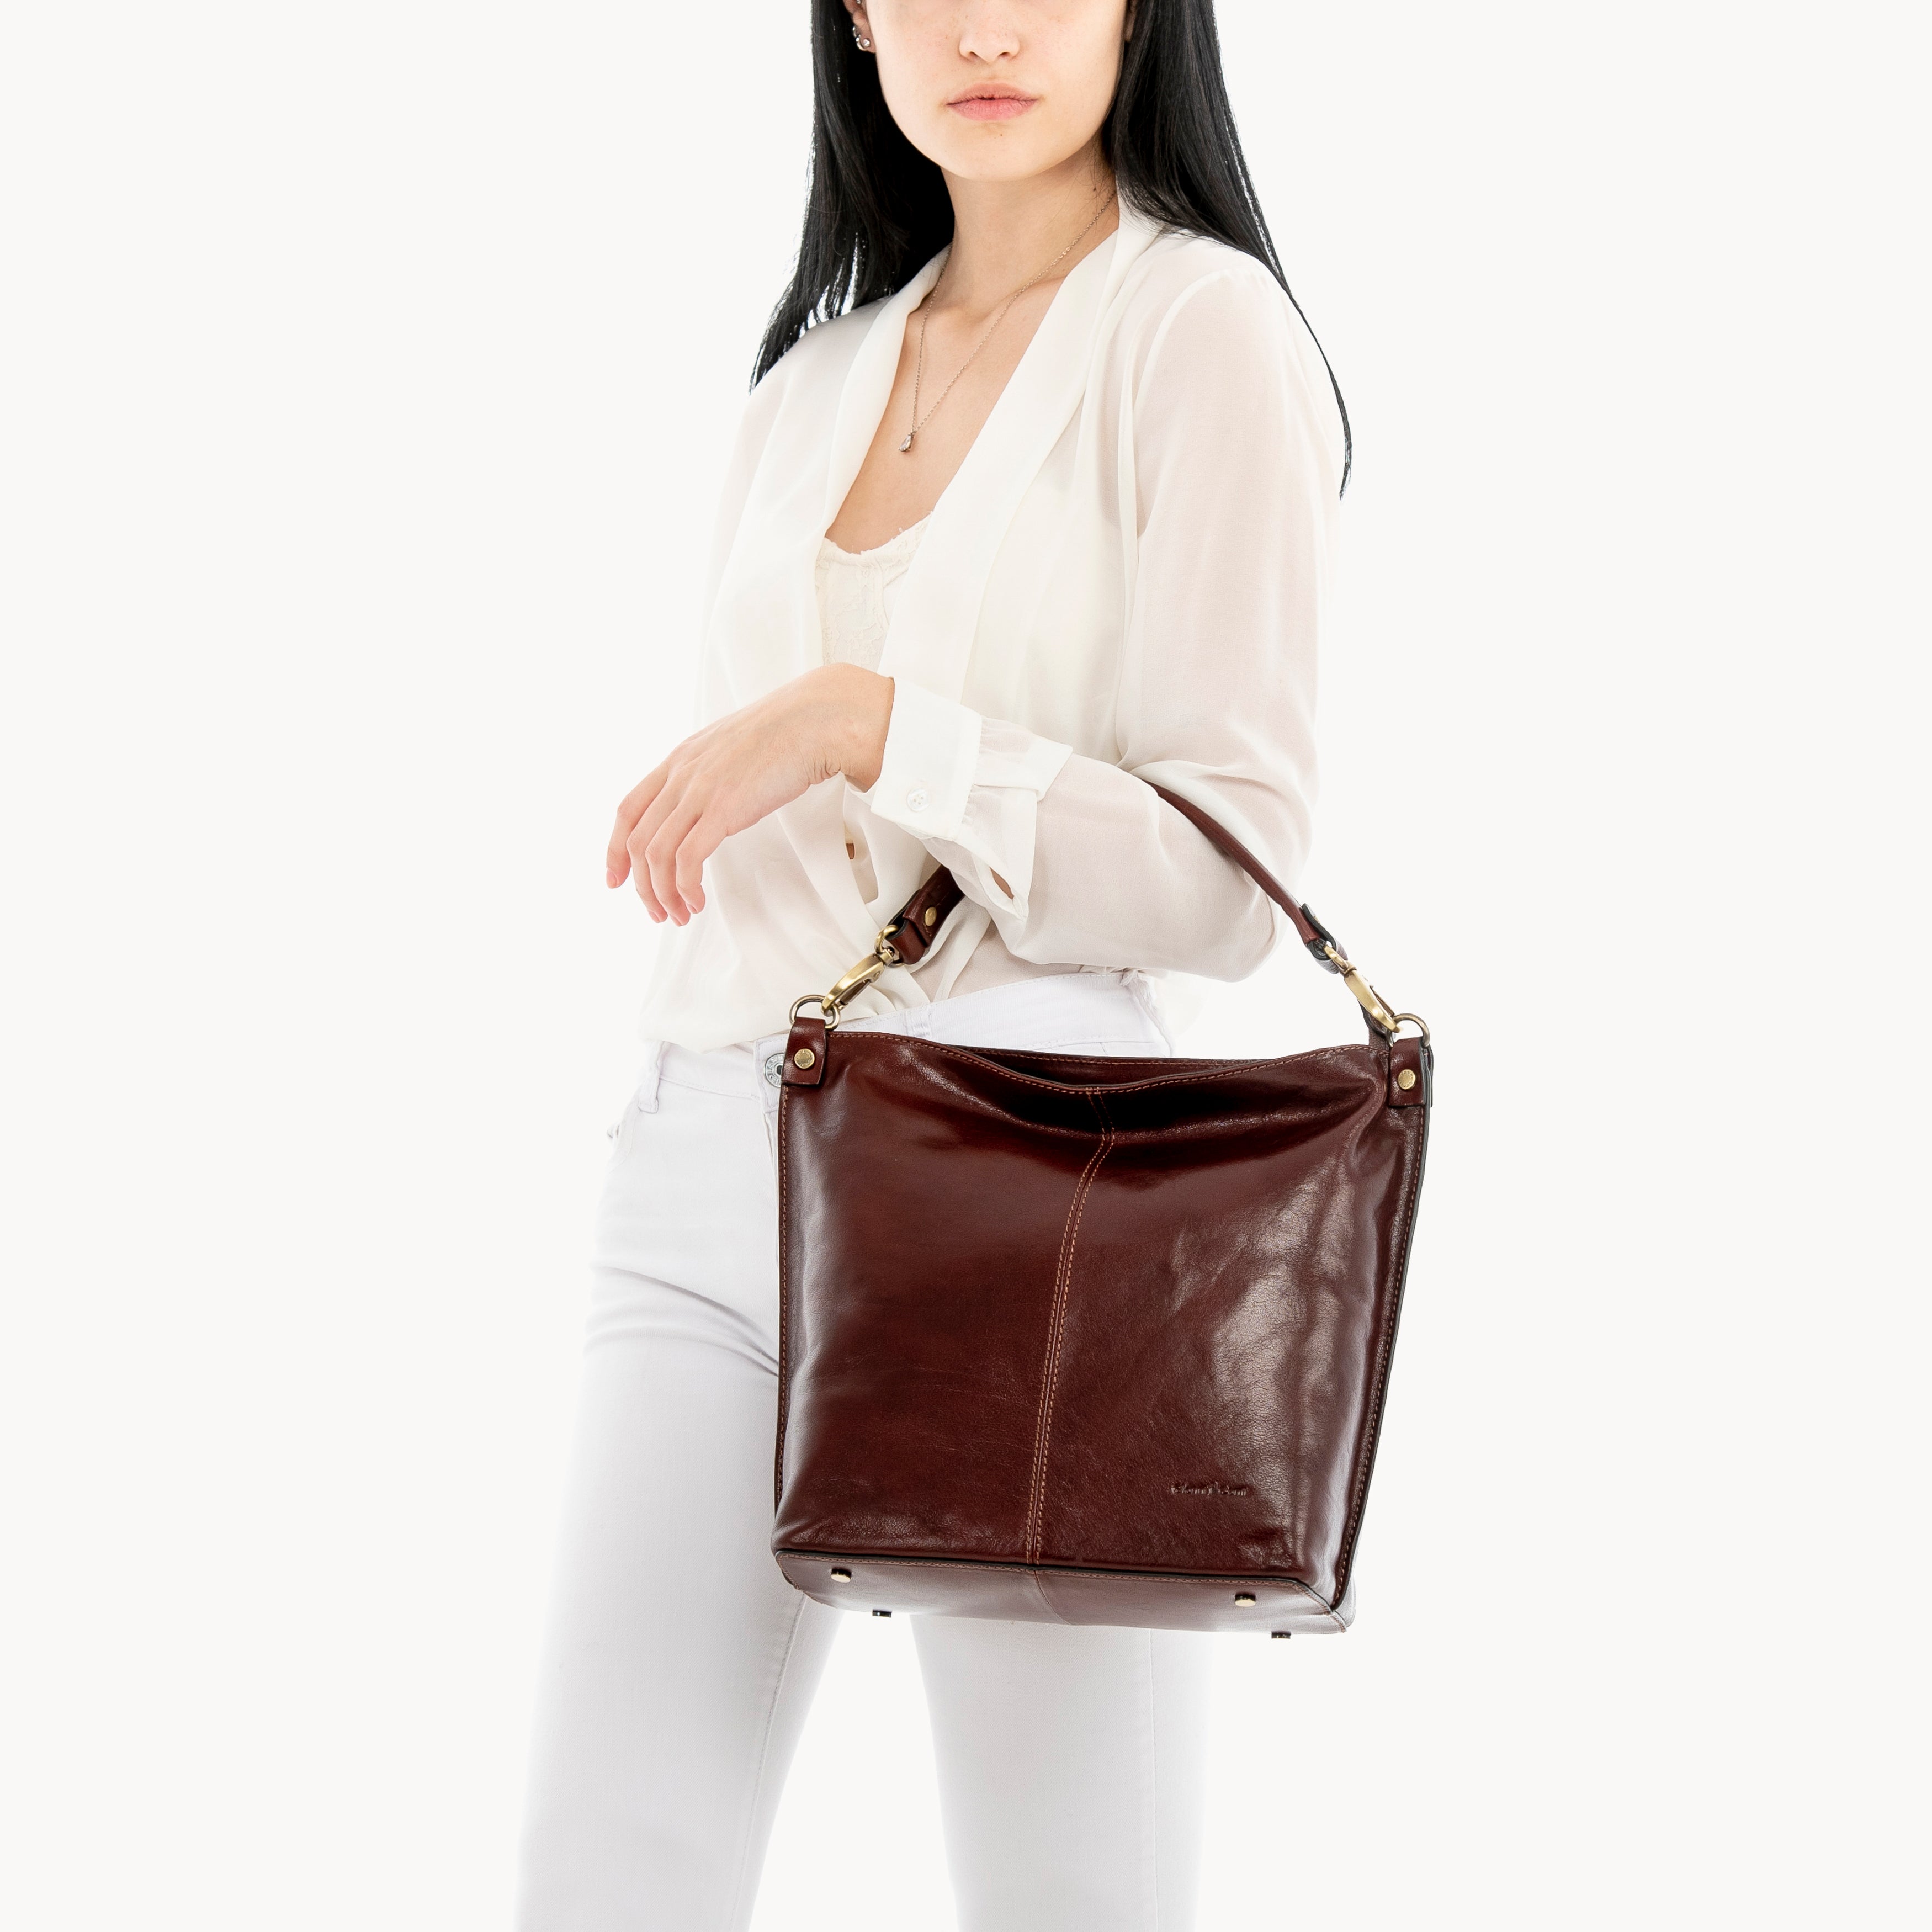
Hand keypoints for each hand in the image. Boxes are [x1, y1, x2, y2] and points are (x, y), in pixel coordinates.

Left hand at [606, 664, 894, 923]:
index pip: (628, 810)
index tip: (616, 879)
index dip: (614, 849)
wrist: (814, 720)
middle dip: (642, 886)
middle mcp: (680, 775)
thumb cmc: (785, 735)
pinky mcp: (725, 807)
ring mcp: (699, 791)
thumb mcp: (729, 750)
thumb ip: (709, 774)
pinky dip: (686, 887)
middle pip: (637, 841)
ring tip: (680, 914)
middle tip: (658, 912)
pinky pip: (688, 858)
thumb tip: (709, 805)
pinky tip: (698, 900)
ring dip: (663, 893)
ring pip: (657, 855)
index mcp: (678, 761)